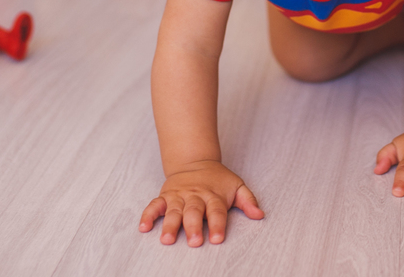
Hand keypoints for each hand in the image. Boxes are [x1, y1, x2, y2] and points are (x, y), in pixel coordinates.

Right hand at [139, 160, 263, 245]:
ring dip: (170, 225)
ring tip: (167, 239)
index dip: (218, 225)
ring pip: (174, 211)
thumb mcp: (237, 186)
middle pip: (194, 212)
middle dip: (194, 227)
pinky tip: (144, 227)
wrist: (195, 161)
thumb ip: (248, 201)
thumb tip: (259, 214)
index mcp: (213, 195)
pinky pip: (155, 205)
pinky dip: (148, 215)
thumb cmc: (217, 179)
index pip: (216, 211)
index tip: (218, 239)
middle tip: (194, 242)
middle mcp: (195, 196)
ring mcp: (179, 196)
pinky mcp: (166, 196)